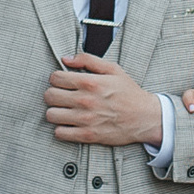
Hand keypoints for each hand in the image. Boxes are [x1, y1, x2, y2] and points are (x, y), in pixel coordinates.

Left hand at [42, 51, 164, 149]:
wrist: (145, 117)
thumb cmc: (129, 93)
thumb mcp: (113, 69)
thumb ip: (88, 60)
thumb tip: (66, 58)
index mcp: (89, 82)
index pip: (55, 78)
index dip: (57, 78)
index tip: (62, 82)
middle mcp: (84, 101)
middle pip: (49, 96)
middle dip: (53, 94)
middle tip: (61, 96)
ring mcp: (85, 119)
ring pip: (51, 115)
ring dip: (55, 112)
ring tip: (64, 110)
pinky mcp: (87, 135)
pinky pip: (59, 133)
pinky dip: (61, 129)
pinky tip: (69, 124)